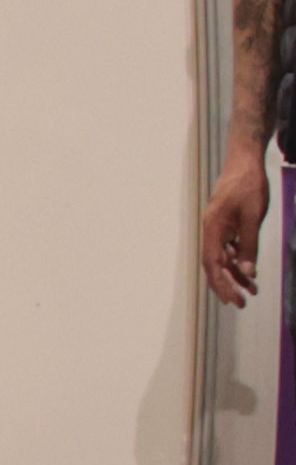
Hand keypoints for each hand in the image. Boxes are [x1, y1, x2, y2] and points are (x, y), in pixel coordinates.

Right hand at [206, 158, 271, 306]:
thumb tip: (247, 272)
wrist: (245, 160)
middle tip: (241, 303)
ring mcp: (218, 227)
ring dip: (236, 275)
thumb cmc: (248, 185)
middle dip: (227, 286)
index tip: (233, 299)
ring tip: (252, 290)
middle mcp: (211, 231)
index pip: (214, 265)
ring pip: (224, 258)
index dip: (222, 284)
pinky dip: (239, 260)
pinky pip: (229, 247)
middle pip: (215, 265)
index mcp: (213, 229)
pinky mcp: (226, 223)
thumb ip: (249, 246)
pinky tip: (249, 269)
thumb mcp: (253, 217)